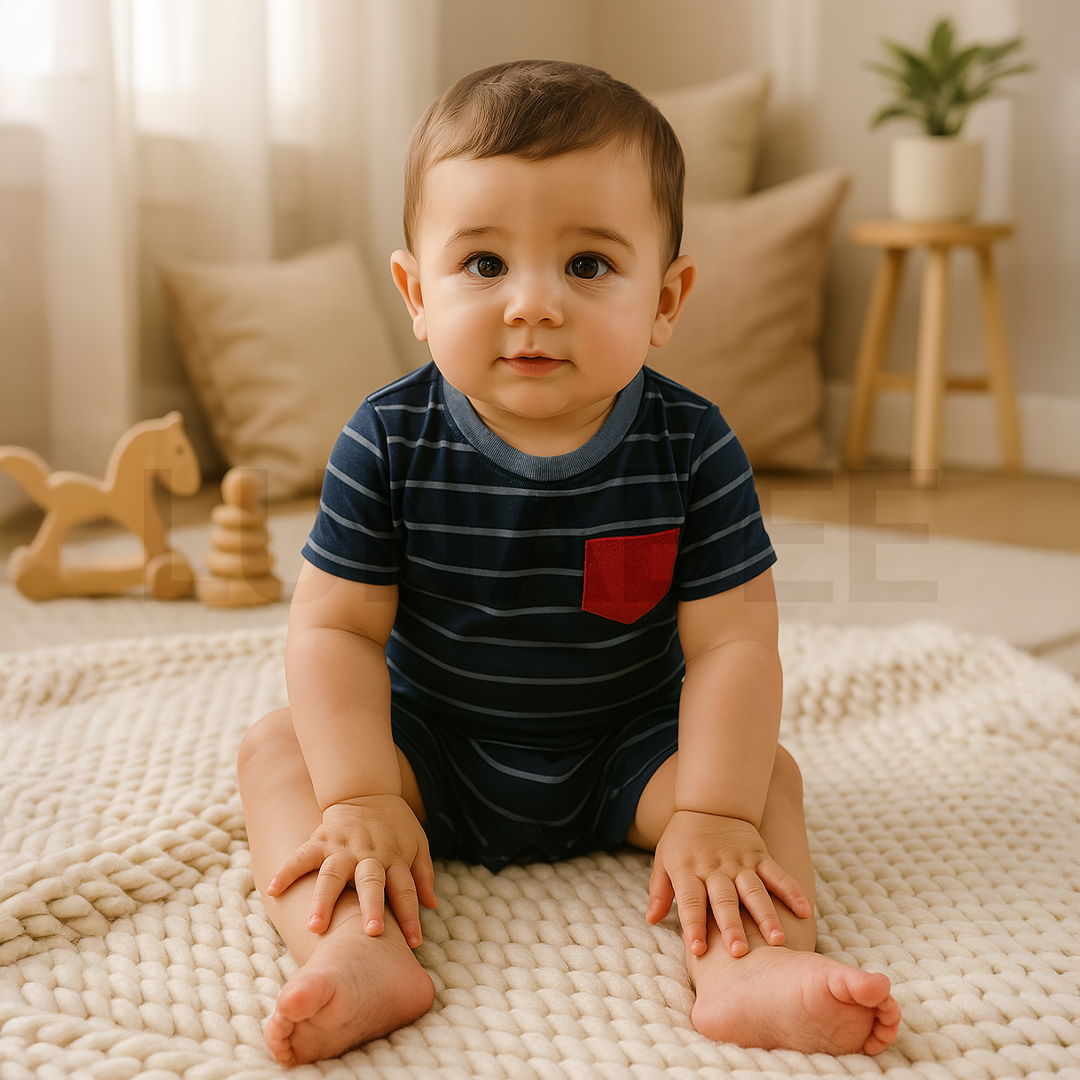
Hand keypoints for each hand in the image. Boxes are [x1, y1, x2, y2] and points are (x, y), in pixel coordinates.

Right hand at [266, 795, 436, 947]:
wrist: (366, 790)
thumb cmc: (394, 824)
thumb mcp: (418, 843)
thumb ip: (423, 874)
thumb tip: (432, 906)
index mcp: (394, 856)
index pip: (405, 889)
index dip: (410, 915)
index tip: (414, 942)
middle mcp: (369, 853)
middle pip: (371, 882)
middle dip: (372, 907)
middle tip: (373, 933)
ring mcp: (343, 847)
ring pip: (333, 874)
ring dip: (325, 899)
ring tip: (316, 926)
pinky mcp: (320, 839)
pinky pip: (301, 856)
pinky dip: (286, 871)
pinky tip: (273, 889)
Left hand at [646, 810, 811, 957]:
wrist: (710, 803)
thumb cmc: (682, 838)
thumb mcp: (664, 860)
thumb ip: (659, 890)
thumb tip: (651, 919)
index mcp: (689, 870)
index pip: (690, 902)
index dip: (693, 925)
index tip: (698, 950)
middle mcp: (715, 868)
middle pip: (724, 900)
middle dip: (732, 926)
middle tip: (739, 953)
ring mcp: (740, 862)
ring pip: (755, 891)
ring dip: (766, 915)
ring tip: (777, 939)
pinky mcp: (760, 856)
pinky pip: (778, 875)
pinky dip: (792, 891)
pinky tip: (805, 911)